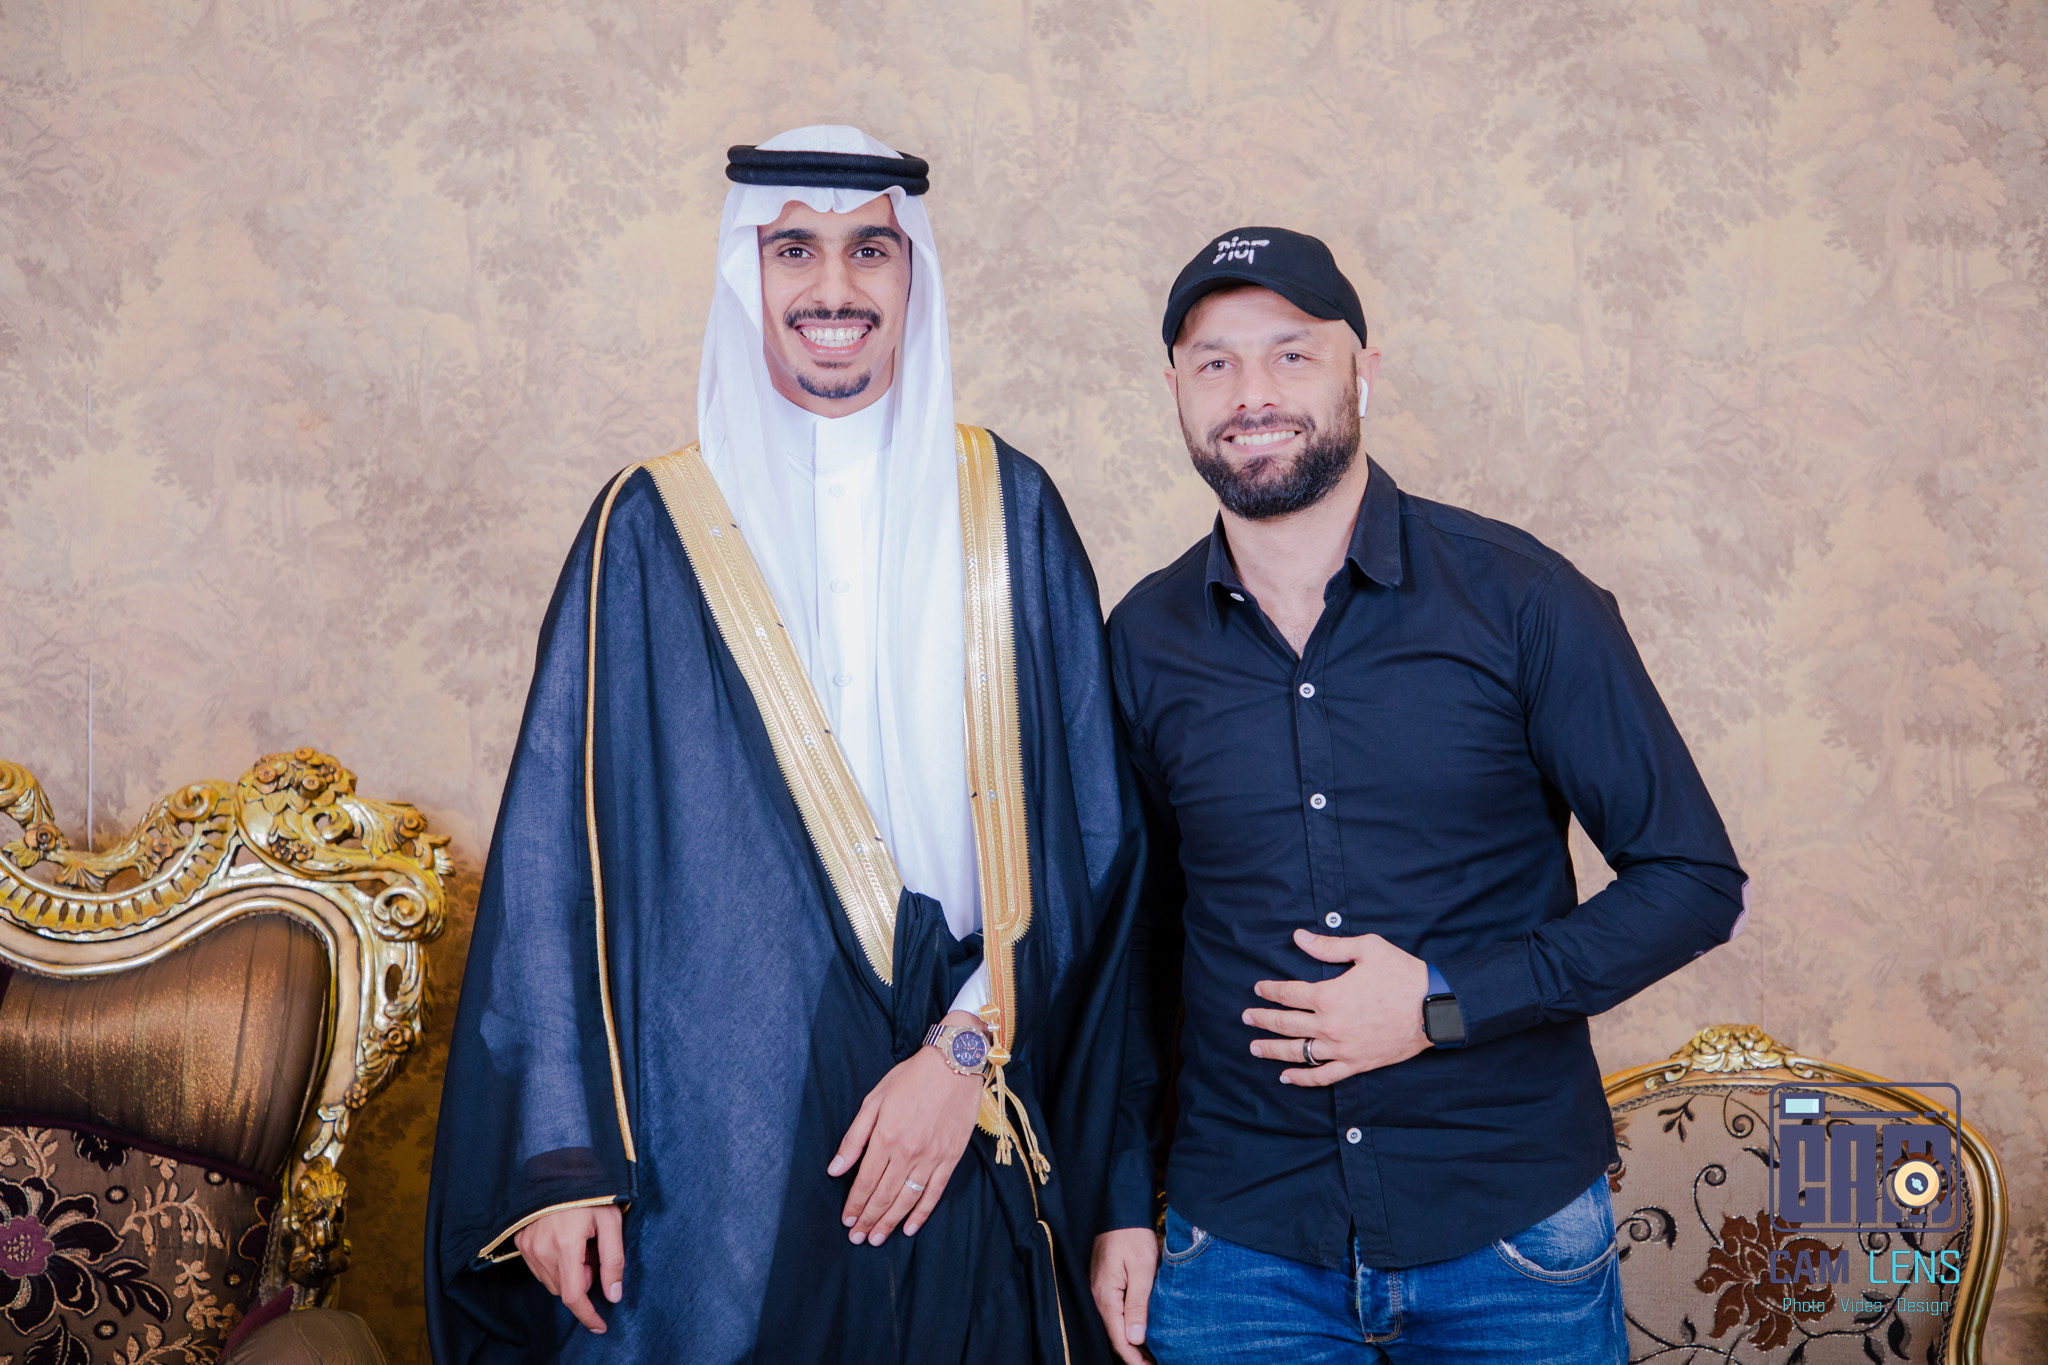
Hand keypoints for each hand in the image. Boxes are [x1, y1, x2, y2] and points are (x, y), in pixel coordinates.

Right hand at [512, 1204, 623, 1333]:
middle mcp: (541, 1250)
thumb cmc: (591, 1193)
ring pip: (551, 1281)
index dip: (587, 1314)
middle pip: (564, 1289)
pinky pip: (540, 1268)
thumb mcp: (611, 1222)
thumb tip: (613, 1295)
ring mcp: (528, 1246)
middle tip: (594, 1253)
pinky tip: (565, 1241)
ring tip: (580, 1243)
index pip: (574, 1295)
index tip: (600, 1325)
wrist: (560, 1168)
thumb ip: (613, 1261)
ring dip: (569, 1273)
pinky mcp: (521, 1242)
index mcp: (566, 1245)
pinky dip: (555, 1265)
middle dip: (584, 1281)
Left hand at [828, 1009, 985, 1245]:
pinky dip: (921, 1214)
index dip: (854, 1204)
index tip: (846, 1221)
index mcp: (886, 1137)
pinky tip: (910, 1227)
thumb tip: (835, 1169)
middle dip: (868, 1220)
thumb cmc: (910, 1078)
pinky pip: (934, 1194)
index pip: (865, 1182)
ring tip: (876, 1239)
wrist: (954, 1064)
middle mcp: (908, 1152)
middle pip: (884, 1196)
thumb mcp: (874, 1100)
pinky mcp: (950, 1158)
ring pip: (907, 1200)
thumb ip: (854, 1138)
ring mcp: (931, 1158)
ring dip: (890, 1222)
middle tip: (857, 1239)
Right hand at [1091, 1227, 1158, 1363]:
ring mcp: (1099, 1290)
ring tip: (1150, 1354)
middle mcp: (1098, 1297)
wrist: (1122, 1211)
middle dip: (1133, 1355)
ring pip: (1114, 1325)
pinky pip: (1114, 1313)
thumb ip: (1138, 1305)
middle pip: (1114, 1335)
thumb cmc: (1133, 1237)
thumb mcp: (1142, 1270)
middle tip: (1154, 1364)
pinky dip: (1126, 1326)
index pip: (1118, 1338)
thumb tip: (1135, 1339)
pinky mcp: (1105, 1285)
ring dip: (1130, 1342)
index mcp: (1105, 1296)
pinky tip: (1140, 1330)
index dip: (1134, 1359)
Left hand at [1244, 929, 1430, 1084]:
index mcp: (1329, 995)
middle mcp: (1330, 1025)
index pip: (1288, 993)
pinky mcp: (1357, 1064)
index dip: (1269, 991)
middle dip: (1262, 1019)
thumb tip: (1298, 938)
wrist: (1435, 1008)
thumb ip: (1329, 946)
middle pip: (1285, 1023)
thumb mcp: (1367, 949)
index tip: (1258, 989)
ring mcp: (1342, 1048)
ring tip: (1254, 1047)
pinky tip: (1286, 1077)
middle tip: (1246, 1017)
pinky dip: (1302, 1079)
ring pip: (1298, 1052)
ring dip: (1272, 1050)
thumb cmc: (1402, 974)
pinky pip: (1324, 1076)